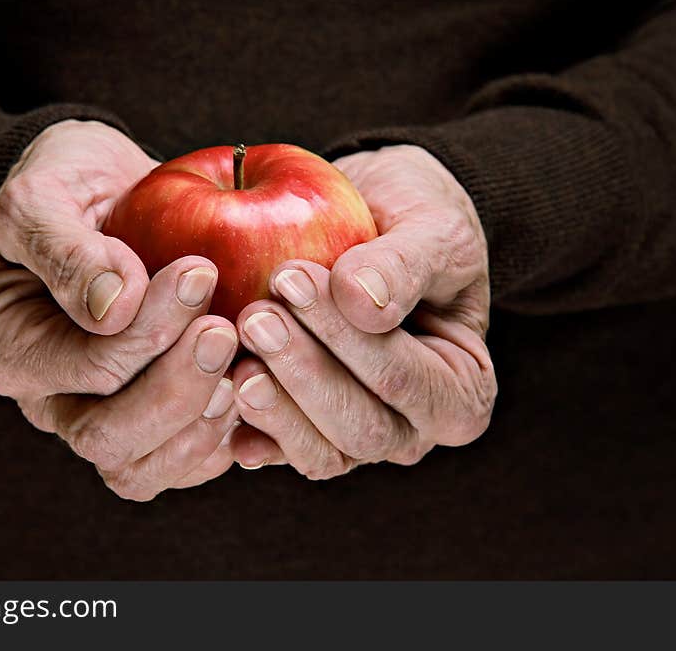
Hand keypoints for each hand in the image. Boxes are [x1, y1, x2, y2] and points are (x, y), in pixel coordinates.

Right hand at [0, 120, 238, 500]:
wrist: (117, 195)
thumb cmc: (73, 186)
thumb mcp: (46, 192)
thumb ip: (64, 247)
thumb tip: (111, 307)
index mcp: (12, 351)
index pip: (86, 369)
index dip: (149, 332)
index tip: (198, 271)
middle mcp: (53, 402)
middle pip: (109, 439)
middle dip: (178, 388)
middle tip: (226, 328)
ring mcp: (106, 420)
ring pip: (145, 470)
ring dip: (203, 424)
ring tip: (245, 366)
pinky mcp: (160, 426)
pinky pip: (189, 464)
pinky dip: (231, 437)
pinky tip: (257, 385)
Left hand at [228, 145, 496, 474]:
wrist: (375, 224)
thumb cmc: (414, 225)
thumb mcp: (431, 228)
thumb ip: (406, 264)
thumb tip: (364, 305)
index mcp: (462, 391)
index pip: (406, 381)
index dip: (348, 339)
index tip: (292, 278)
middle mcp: (414, 429)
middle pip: (360, 430)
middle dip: (304, 374)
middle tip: (255, 316)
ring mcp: (357, 437)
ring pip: (319, 452)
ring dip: (274, 406)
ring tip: (232, 357)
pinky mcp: (307, 431)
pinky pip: (278, 449)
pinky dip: (247, 430)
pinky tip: (214, 399)